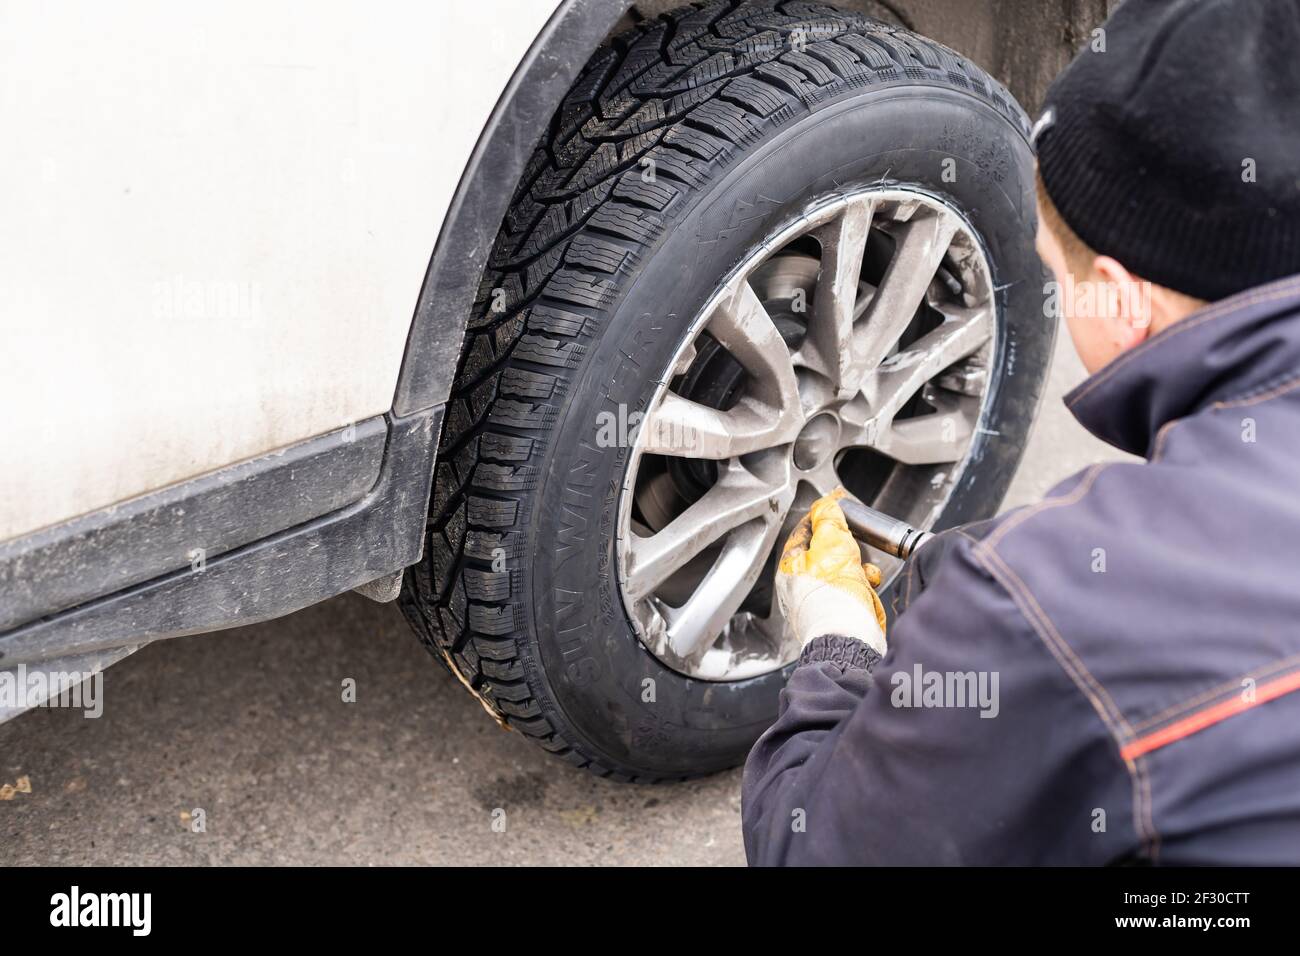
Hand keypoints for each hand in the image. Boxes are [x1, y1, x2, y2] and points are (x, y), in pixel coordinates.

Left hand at [776, 489, 887, 654]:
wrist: (849, 636)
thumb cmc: (835, 596)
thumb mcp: (833, 543)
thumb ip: (828, 520)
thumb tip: (825, 505)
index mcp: (790, 565)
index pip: (803, 531)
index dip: (822, 517)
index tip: (835, 509)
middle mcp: (800, 583)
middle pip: (824, 550)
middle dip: (845, 544)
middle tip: (854, 541)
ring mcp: (819, 598)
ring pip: (840, 569)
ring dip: (857, 564)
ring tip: (864, 568)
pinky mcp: (837, 611)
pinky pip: (851, 588)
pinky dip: (863, 583)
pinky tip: (869, 582)